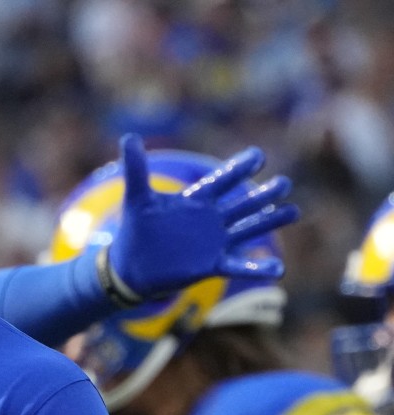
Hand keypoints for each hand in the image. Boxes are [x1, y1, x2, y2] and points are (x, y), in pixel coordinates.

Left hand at [109, 132, 299, 298]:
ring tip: (294, 211)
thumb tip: (129, 137)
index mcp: (196, 200)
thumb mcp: (136, 197)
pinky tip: (279, 269)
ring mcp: (214, 242)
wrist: (131, 266)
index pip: (221, 180)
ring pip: (248, 228)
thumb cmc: (136, 229)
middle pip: (242, 203)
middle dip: (262, 194)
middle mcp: (210, 219)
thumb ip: (136, 168)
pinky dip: (258, 267)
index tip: (258, 155)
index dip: (238, 169)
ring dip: (270, 221)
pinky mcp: (212, 264)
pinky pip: (240, 265)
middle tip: (285, 183)